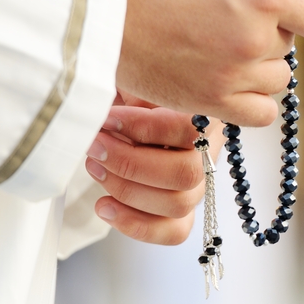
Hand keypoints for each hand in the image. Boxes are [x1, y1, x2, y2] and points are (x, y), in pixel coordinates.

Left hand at [85, 94, 212, 244]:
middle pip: (186, 174)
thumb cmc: (136, 86)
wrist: (133, 100)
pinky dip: (136, 225)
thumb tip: (104, 105)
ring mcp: (198, 183)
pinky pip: (174, 231)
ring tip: (94, 168)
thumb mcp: (136, 73)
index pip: (185, 130)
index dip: (141, 128)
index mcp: (204, 113)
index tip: (106, 118)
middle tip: (95, 147)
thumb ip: (132, 84)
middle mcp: (209, 150)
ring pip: (178, 204)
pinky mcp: (182, 209)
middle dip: (130, 164)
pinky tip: (105, 206)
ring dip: (127, 190)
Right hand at [116, 0, 303, 125]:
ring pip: (275, 80)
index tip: (279, 7)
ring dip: (258, 65)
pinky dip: (251, 101)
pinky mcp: (209, 103)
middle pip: (288, 45)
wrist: (92, 7)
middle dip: (266, 29)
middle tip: (221, 15)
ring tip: (219, 47)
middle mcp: (256, 39)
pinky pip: (259, 115)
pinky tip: (227, 81)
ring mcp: (234, 76)